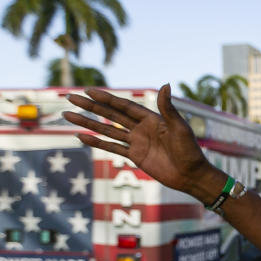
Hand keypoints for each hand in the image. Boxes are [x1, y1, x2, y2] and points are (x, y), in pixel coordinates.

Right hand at [63, 85, 216, 198]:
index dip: (106, 98)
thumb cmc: (190, 150)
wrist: (191, 175)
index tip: (89, 91)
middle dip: (91, 106)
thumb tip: (165, 84)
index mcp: (151, 118)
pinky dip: (97, 142)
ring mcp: (137, 142)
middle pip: (111, 114)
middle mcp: (141, 128)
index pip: (123, 106)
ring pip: (107, 130)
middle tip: (71, 98)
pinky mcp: (135, 156)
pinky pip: (112, 147)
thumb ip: (168, 108)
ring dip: (88, 123)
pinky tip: (81, 137)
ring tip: (68, 115)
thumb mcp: (179, 128)